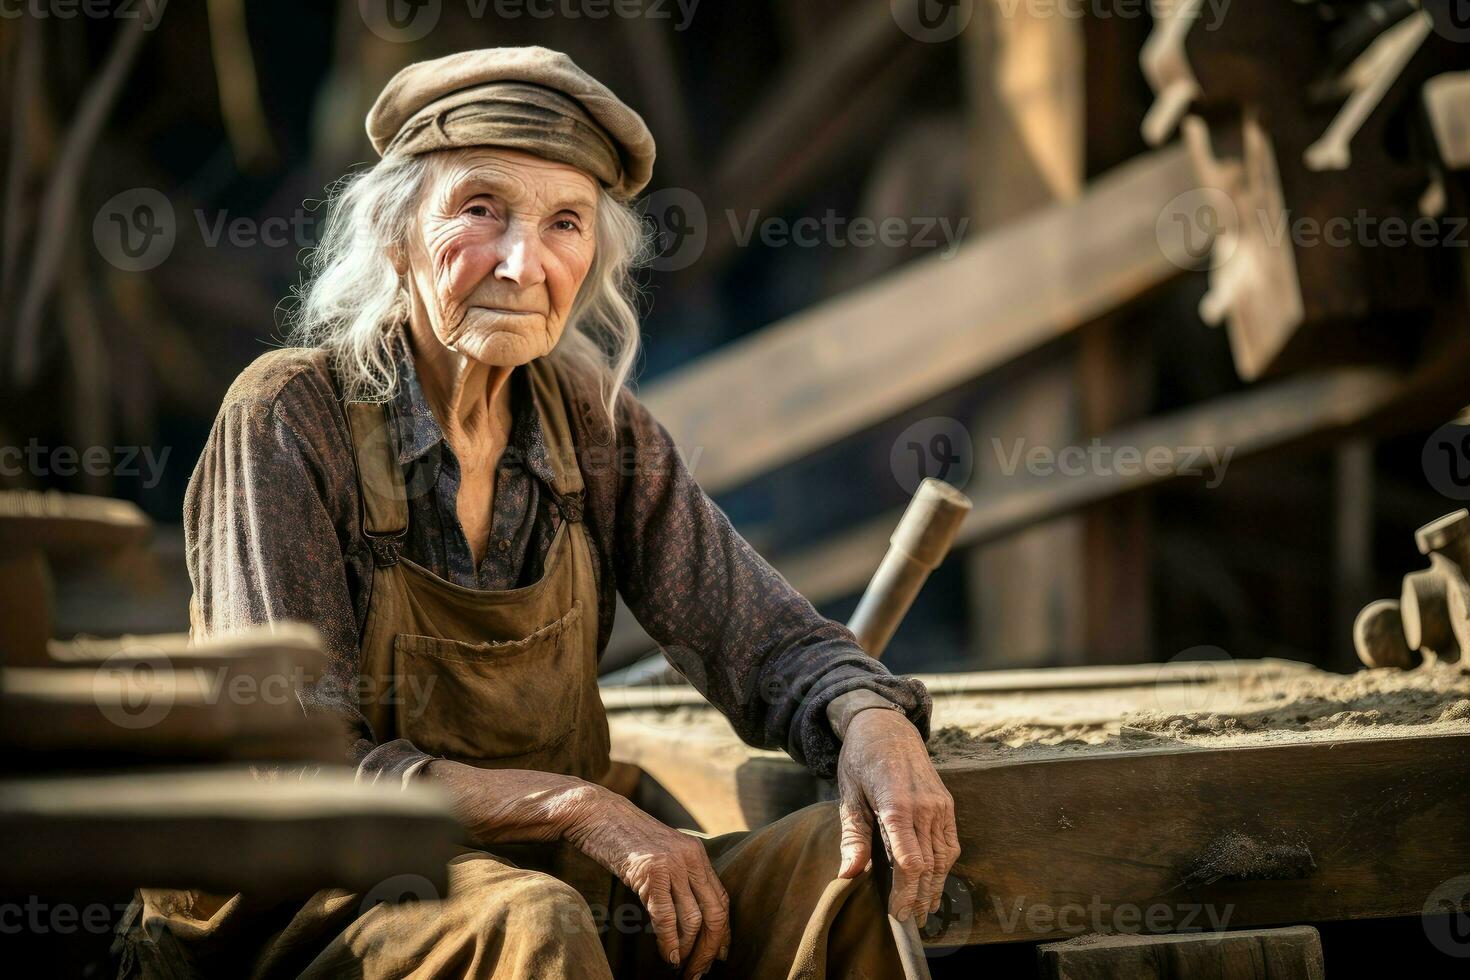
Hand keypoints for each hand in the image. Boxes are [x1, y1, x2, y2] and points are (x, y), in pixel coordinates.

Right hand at [563, 785, 729, 977]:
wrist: (595, 811)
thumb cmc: (621, 836)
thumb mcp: (658, 853)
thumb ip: (675, 876)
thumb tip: (682, 915)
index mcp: (696, 853)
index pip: (722, 899)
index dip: (723, 931)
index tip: (719, 955)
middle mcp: (691, 857)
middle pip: (715, 913)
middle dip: (711, 948)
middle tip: (701, 972)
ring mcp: (672, 863)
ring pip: (694, 919)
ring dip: (690, 951)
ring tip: (683, 969)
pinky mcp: (651, 870)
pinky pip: (666, 916)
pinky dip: (670, 943)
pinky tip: (669, 957)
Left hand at [834, 707, 959, 925]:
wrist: (886, 727)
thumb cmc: (860, 761)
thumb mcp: (848, 797)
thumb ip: (852, 838)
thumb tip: (848, 876)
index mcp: (896, 806)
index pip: (909, 862)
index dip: (906, 893)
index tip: (897, 913)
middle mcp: (924, 807)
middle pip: (929, 866)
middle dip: (921, 898)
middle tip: (910, 922)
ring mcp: (940, 805)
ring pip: (944, 857)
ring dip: (936, 886)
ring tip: (924, 909)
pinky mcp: (946, 803)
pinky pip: (950, 842)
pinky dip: (944, 865)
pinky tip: (934, 880)